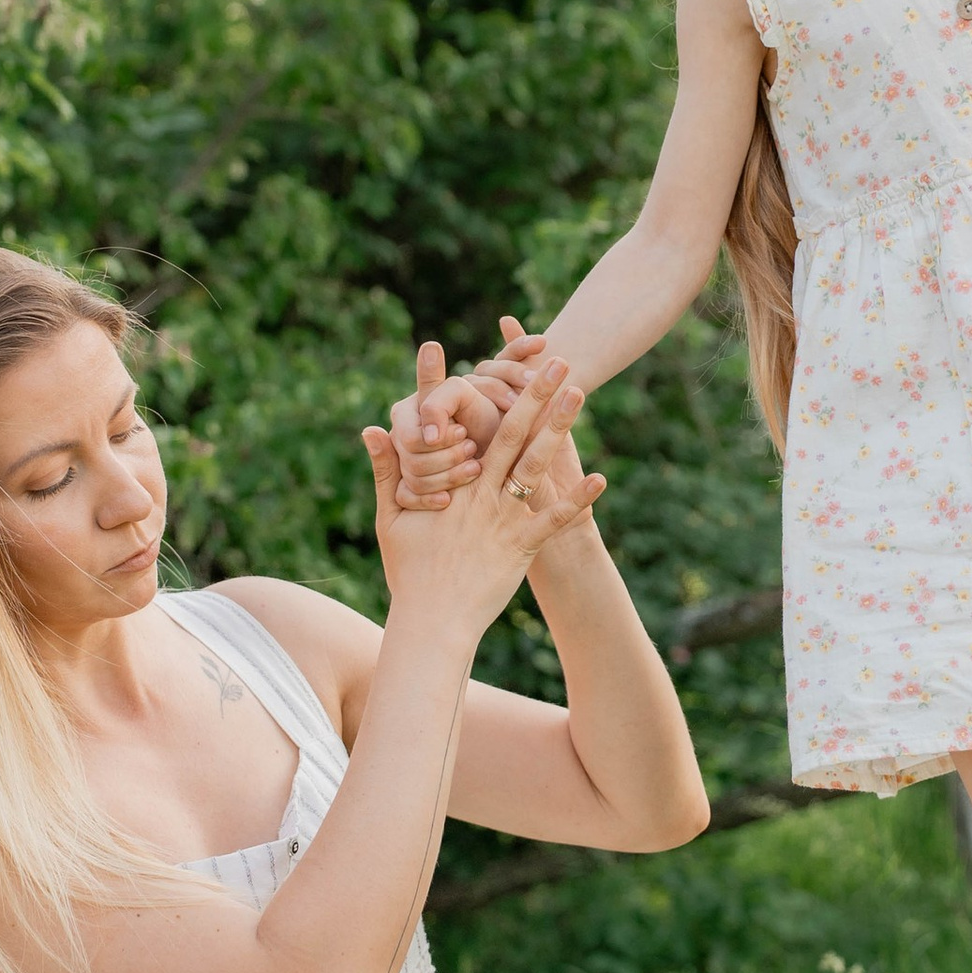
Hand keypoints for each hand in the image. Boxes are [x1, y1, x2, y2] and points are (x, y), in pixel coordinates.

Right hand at [361, 356, 602, 634]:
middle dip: (531, 393)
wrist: (432, 621)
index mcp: (448, 483)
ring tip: (578, 393)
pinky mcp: (521, 546)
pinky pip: (553, 520)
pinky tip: (600, 479)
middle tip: (555, 360)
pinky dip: (576, 501)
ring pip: (532, 464)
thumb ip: (384, 471)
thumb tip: (371, 429)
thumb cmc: (410, 572)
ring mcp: (501, 518)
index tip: (453, 350)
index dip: (450, 385)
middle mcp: (477, 493)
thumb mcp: (390, 517)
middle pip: (508, 432)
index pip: (450, 423)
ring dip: (557, 428)